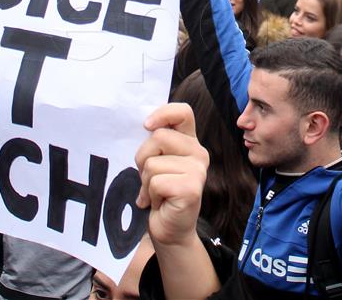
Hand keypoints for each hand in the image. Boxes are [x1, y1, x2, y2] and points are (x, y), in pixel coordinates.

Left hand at [135, 103, 208, 247]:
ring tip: (156, 192)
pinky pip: (155, 182)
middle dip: (143, 158)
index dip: (163, 113)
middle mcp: (198, 153)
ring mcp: (198, 170)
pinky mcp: (191, 189)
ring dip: (146, 181)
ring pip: (152, 163)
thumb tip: (145, 126)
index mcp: (189, 142)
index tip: (147, 126)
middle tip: (150, 177)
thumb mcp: (156, 162)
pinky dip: (150, 194)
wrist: (170, 229)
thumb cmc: (160, 193)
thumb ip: (155, 144)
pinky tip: (160, 202)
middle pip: (158, 136)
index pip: (183, 112)